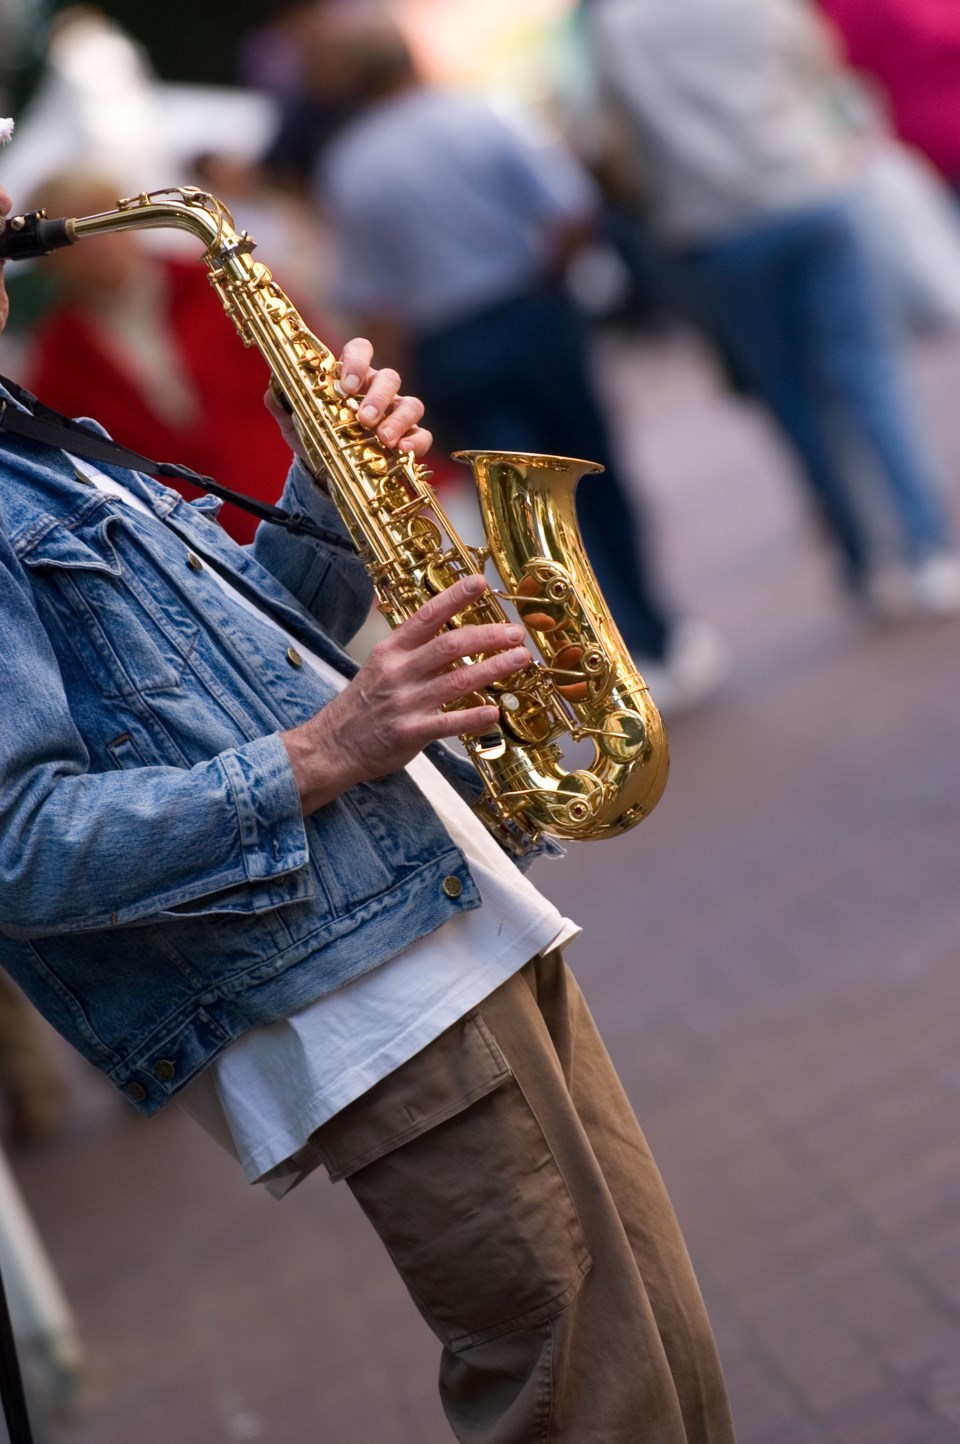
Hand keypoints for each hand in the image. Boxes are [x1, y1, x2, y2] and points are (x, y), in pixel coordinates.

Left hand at [264, 336, 432, 471]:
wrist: (323, 470)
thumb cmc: (314, 435)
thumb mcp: (293, 421)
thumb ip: (282, 403)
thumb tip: (274, 390)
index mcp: (351, 376)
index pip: (360, 350)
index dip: (357, 360)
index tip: (347, 384)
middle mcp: (377, 390)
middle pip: (389, 377)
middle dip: (378, 397)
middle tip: (364, 418)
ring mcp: (395, 413)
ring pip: (411, 403)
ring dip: (398, 419)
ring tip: (383, 438)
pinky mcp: (408, 438)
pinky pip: (422, 435)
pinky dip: (415, 441)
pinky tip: (402, 451)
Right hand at [282, 575, 530, 813]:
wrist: (333, 745)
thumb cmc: (362, 704)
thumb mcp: (380, 665)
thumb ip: (414, 650)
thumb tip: (453, 633)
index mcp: (391, 650)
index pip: (426, 616)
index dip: (454, 597)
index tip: (480, 583)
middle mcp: (400, 671)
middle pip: (451, 645)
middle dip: (488, 636)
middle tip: (516, 633)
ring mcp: (406, 702)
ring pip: (458, 680)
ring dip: (494, 668)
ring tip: (520, 660)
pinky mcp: (411, 732)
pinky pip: (449, 723)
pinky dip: (474, 717)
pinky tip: (495, 712)